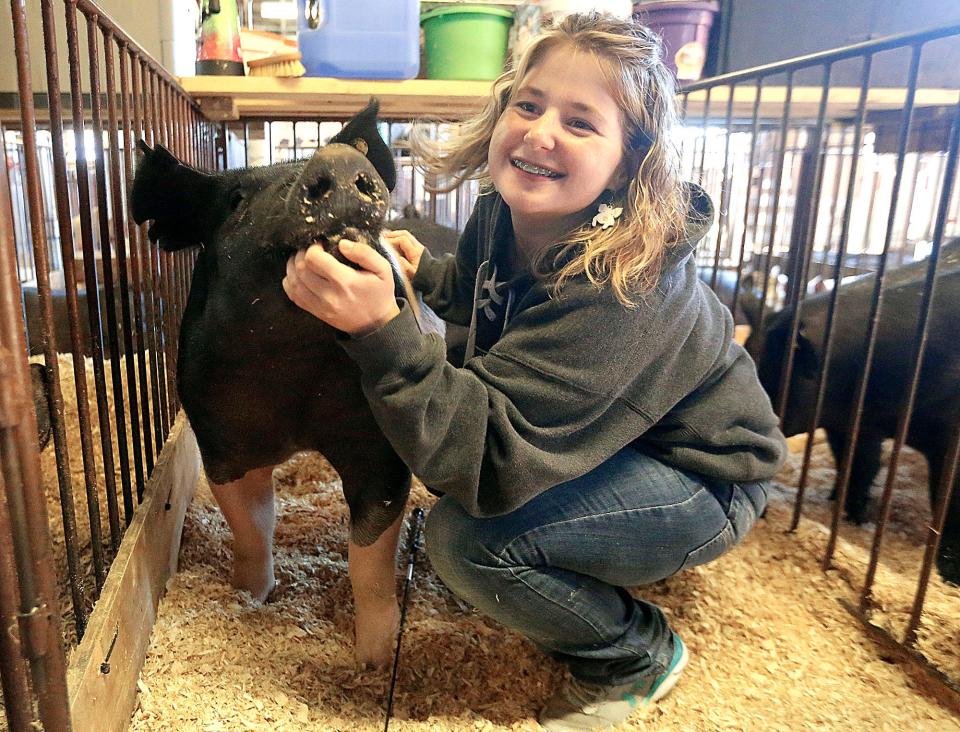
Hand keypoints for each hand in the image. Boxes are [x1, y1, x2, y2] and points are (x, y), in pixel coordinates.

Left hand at [283, 240, 400, 336]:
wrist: (376, 324)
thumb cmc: (379, 294)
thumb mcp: (383, 270)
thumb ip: (365, 253)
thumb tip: (342, 244)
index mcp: (345, 282)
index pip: (314, 259)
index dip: (313, 248)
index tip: (320, 245)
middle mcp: (329, 295)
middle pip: (300, 269)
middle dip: (301, 254)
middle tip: (309, 250)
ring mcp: (320, 306)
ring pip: (293, 281)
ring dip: (293, 266)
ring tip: (301, 259)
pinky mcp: (316, 312)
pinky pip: (293, 295)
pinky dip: (290, 282)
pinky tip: (297, 275)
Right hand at [381, 229, 425, 281]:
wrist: (433, 279)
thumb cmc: (422, 277)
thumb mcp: (410, 273)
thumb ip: (400, 263)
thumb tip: (392, 254)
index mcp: (415, 251)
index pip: (401, 239)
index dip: (391, 240)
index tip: (383, 244)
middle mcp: (418, 247)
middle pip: (404, 234)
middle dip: (392, 235)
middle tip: (382, 238)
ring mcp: (418, 248)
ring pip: (406, 236)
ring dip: (395, 237)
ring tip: (386, 240)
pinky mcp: (418, 250)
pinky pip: (407, 241)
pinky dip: (399, 241)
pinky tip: (393, 245)